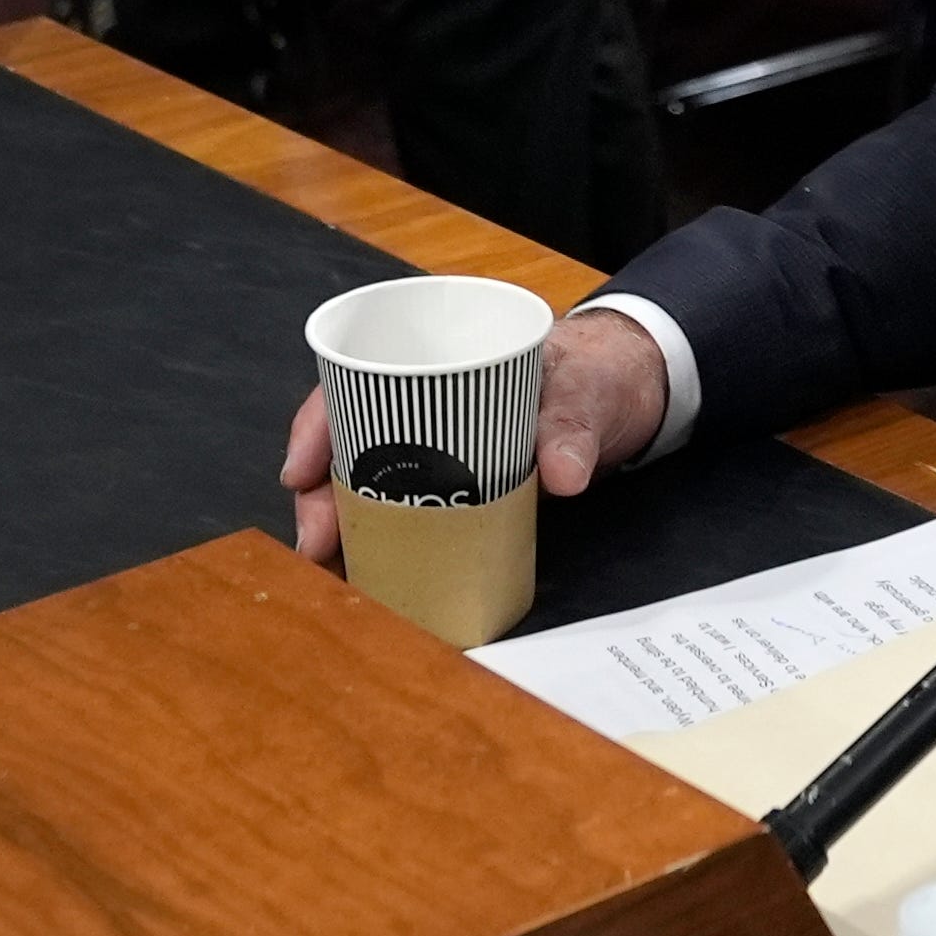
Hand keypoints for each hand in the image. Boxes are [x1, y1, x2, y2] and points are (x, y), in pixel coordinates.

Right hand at [280, 309, 670, 565]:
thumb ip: (574, 428)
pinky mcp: (467, 486)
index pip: (354, 390)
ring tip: (334, 567)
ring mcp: (444, 450)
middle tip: (317, 544)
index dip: (316, 429)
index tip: (299, 474)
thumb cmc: (598, 374)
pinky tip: (376, 569)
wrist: (636, 390)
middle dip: (322, 495)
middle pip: (350, 447)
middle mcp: (428, 409)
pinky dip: (390, 537)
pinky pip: (414, 510)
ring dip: (348, 523)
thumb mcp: (588, 391)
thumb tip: (563, 475)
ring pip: (373, 484)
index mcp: (441, 365)